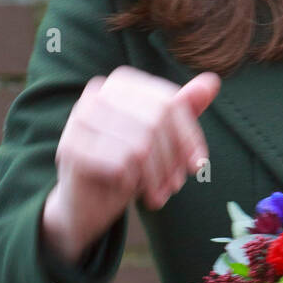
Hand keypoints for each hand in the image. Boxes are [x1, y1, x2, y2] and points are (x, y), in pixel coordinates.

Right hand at [42, 66, 220, 262]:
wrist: (87, 201)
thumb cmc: (128, 164)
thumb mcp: (161, 138)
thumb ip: (183, 109)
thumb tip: (212, 81)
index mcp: (121, 83)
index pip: (169, 102)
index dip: (189, 136)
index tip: (197, 164)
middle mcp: (97, 93)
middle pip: (156, 122)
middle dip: (172, 159)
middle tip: (176, 186)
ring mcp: (79, 118)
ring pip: (140, 145)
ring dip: (154, 177)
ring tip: (156, 193)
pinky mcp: (70, 147)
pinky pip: (119, 164)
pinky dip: (131, 182)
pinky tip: (128, 188)